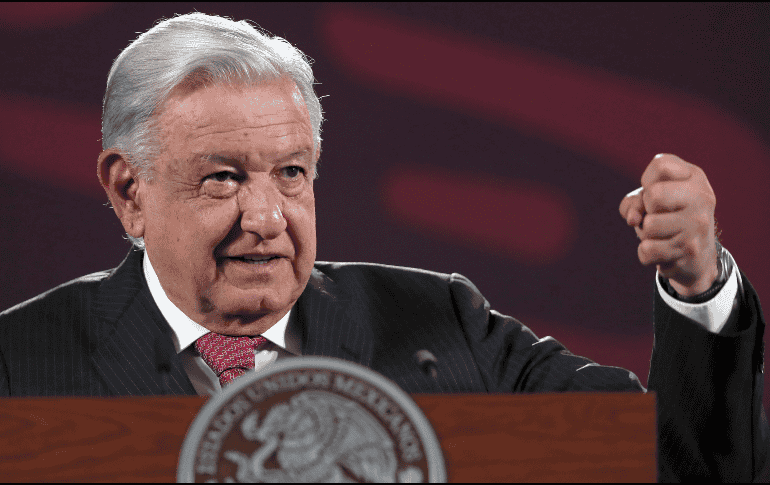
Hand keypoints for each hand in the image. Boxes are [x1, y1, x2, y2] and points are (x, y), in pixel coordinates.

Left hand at [619, 154, 718, 296]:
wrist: (698, 257)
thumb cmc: (667, 219)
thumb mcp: (649, 202)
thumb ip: (633, 202)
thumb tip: (633, 219)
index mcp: (695, 177)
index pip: (660, 165)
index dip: (648, 182)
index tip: (659, 193)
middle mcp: (702, 197)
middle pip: (653, 194)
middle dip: (646, 209)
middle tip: (659, 216)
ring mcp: (698, 224)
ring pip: (648, 225)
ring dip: (646, 234)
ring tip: (662, 235)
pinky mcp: (691, 249)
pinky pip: (647, 250)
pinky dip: (647, 254)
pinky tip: (664, 251)